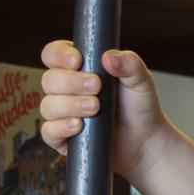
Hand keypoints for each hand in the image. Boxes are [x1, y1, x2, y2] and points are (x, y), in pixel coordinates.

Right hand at [39, 41, 174, 174]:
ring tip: (95, 108)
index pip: (54, 54)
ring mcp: (63, 114)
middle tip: (97, 87)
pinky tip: (78, 126)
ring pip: (48, 106)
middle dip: (71, 82)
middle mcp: (66, 90)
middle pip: (49, 80)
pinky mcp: (63, 139)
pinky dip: (61, 128)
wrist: (145, 140)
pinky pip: (49, 132)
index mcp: (78, 68)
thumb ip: (130, 64)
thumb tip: (109, 57)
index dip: (59, 55)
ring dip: (69, 105)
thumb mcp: (140, 80)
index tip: (78, 61)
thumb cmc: (139, 107)